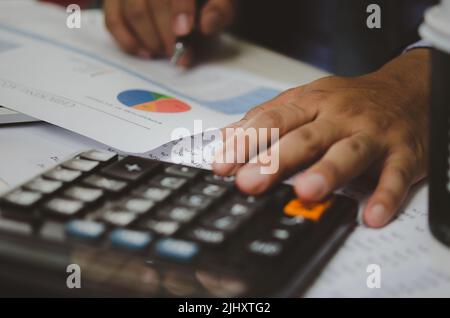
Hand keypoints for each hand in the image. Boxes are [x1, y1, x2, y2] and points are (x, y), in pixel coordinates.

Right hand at [104, 0, 234, 63]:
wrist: (180, 0)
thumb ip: (221, 8)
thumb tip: (208, 24)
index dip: (179, 9)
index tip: (184, 32)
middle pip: (153, 2)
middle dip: (166, 33)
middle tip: (178, 54)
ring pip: (132, 12)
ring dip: (150, 40)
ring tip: (166, 52)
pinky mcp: (113, 0)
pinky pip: (113, 20)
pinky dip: (128, 41)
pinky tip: (146, 53)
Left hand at [212, 49, 429, 227]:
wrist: (409, 90)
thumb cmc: (351, 100)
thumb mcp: (308, 98)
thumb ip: (267, 117)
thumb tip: (226, 137)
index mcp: (313, 103)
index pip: (273, 121)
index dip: (246, 142)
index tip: (222, 166)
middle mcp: (340, 117)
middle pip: (305, 137)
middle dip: (276, 160)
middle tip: (250, 182)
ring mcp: (372, 135)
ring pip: (348, 152)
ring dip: (328, 172)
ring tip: (307, 191)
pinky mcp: (403, 153)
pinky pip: (395, 175)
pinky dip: (386, 195)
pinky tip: (372, 215)